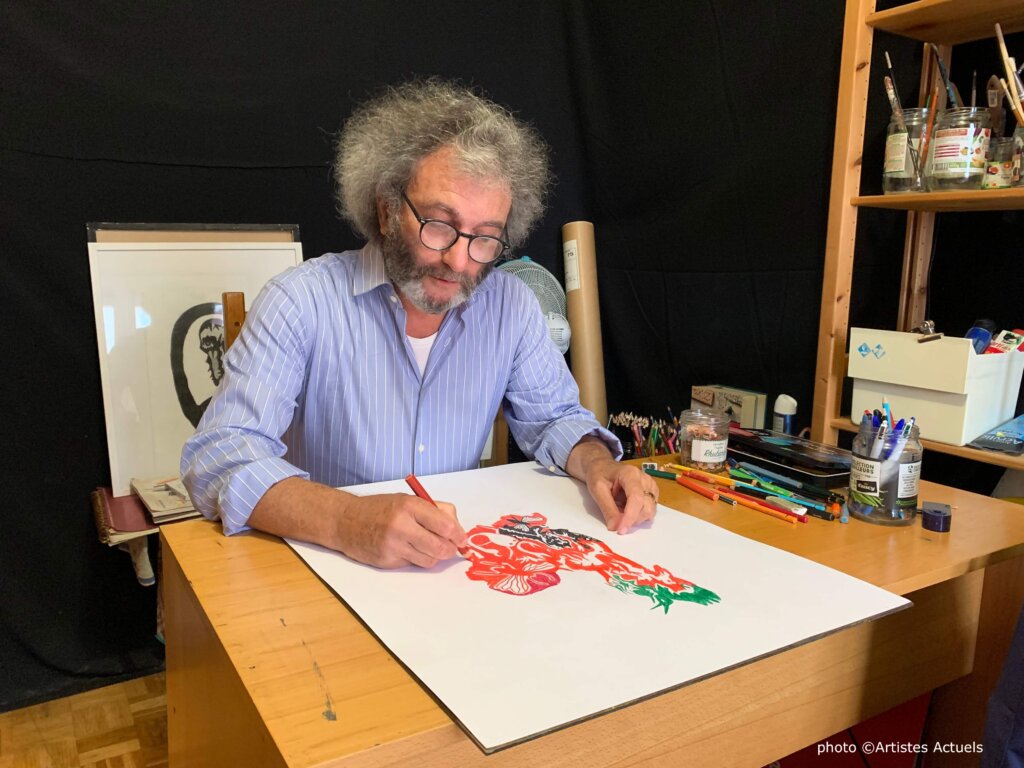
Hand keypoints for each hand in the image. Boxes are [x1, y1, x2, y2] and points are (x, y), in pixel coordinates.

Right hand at [336, 493, 466, 568]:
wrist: (345, 521)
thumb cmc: (379, 508)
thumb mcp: (407, 500)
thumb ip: (434, 511)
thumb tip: (456, 528)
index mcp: (409, 506)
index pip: (445, 526)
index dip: (458, 535)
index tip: (462, 538)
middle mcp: (401, 526)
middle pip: (440, 547)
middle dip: (450, 549)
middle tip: (450, 547)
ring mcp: (393, 546)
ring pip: (429, 560)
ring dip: (434, 556)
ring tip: (427, 546)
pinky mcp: (386, 561)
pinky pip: (413, 565)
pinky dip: (416, 559)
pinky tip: (407, 548)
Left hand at [584, 458, 658, 533]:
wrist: (603, 467)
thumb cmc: (599, 474)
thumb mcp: (597, 489)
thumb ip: (607, 508)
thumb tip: (615, 527)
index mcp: (630, 474)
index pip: (636, 498)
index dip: (630, 516)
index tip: (621, 530)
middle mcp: (645, 479)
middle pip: (647, 507)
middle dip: (632, 520)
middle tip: (616, 522)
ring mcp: (650, 486)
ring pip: (650, 511)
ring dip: (636, 518)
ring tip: (620, 511)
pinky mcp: (651, 493)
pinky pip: (649, 510)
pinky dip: (638, 515)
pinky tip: (626, 509)